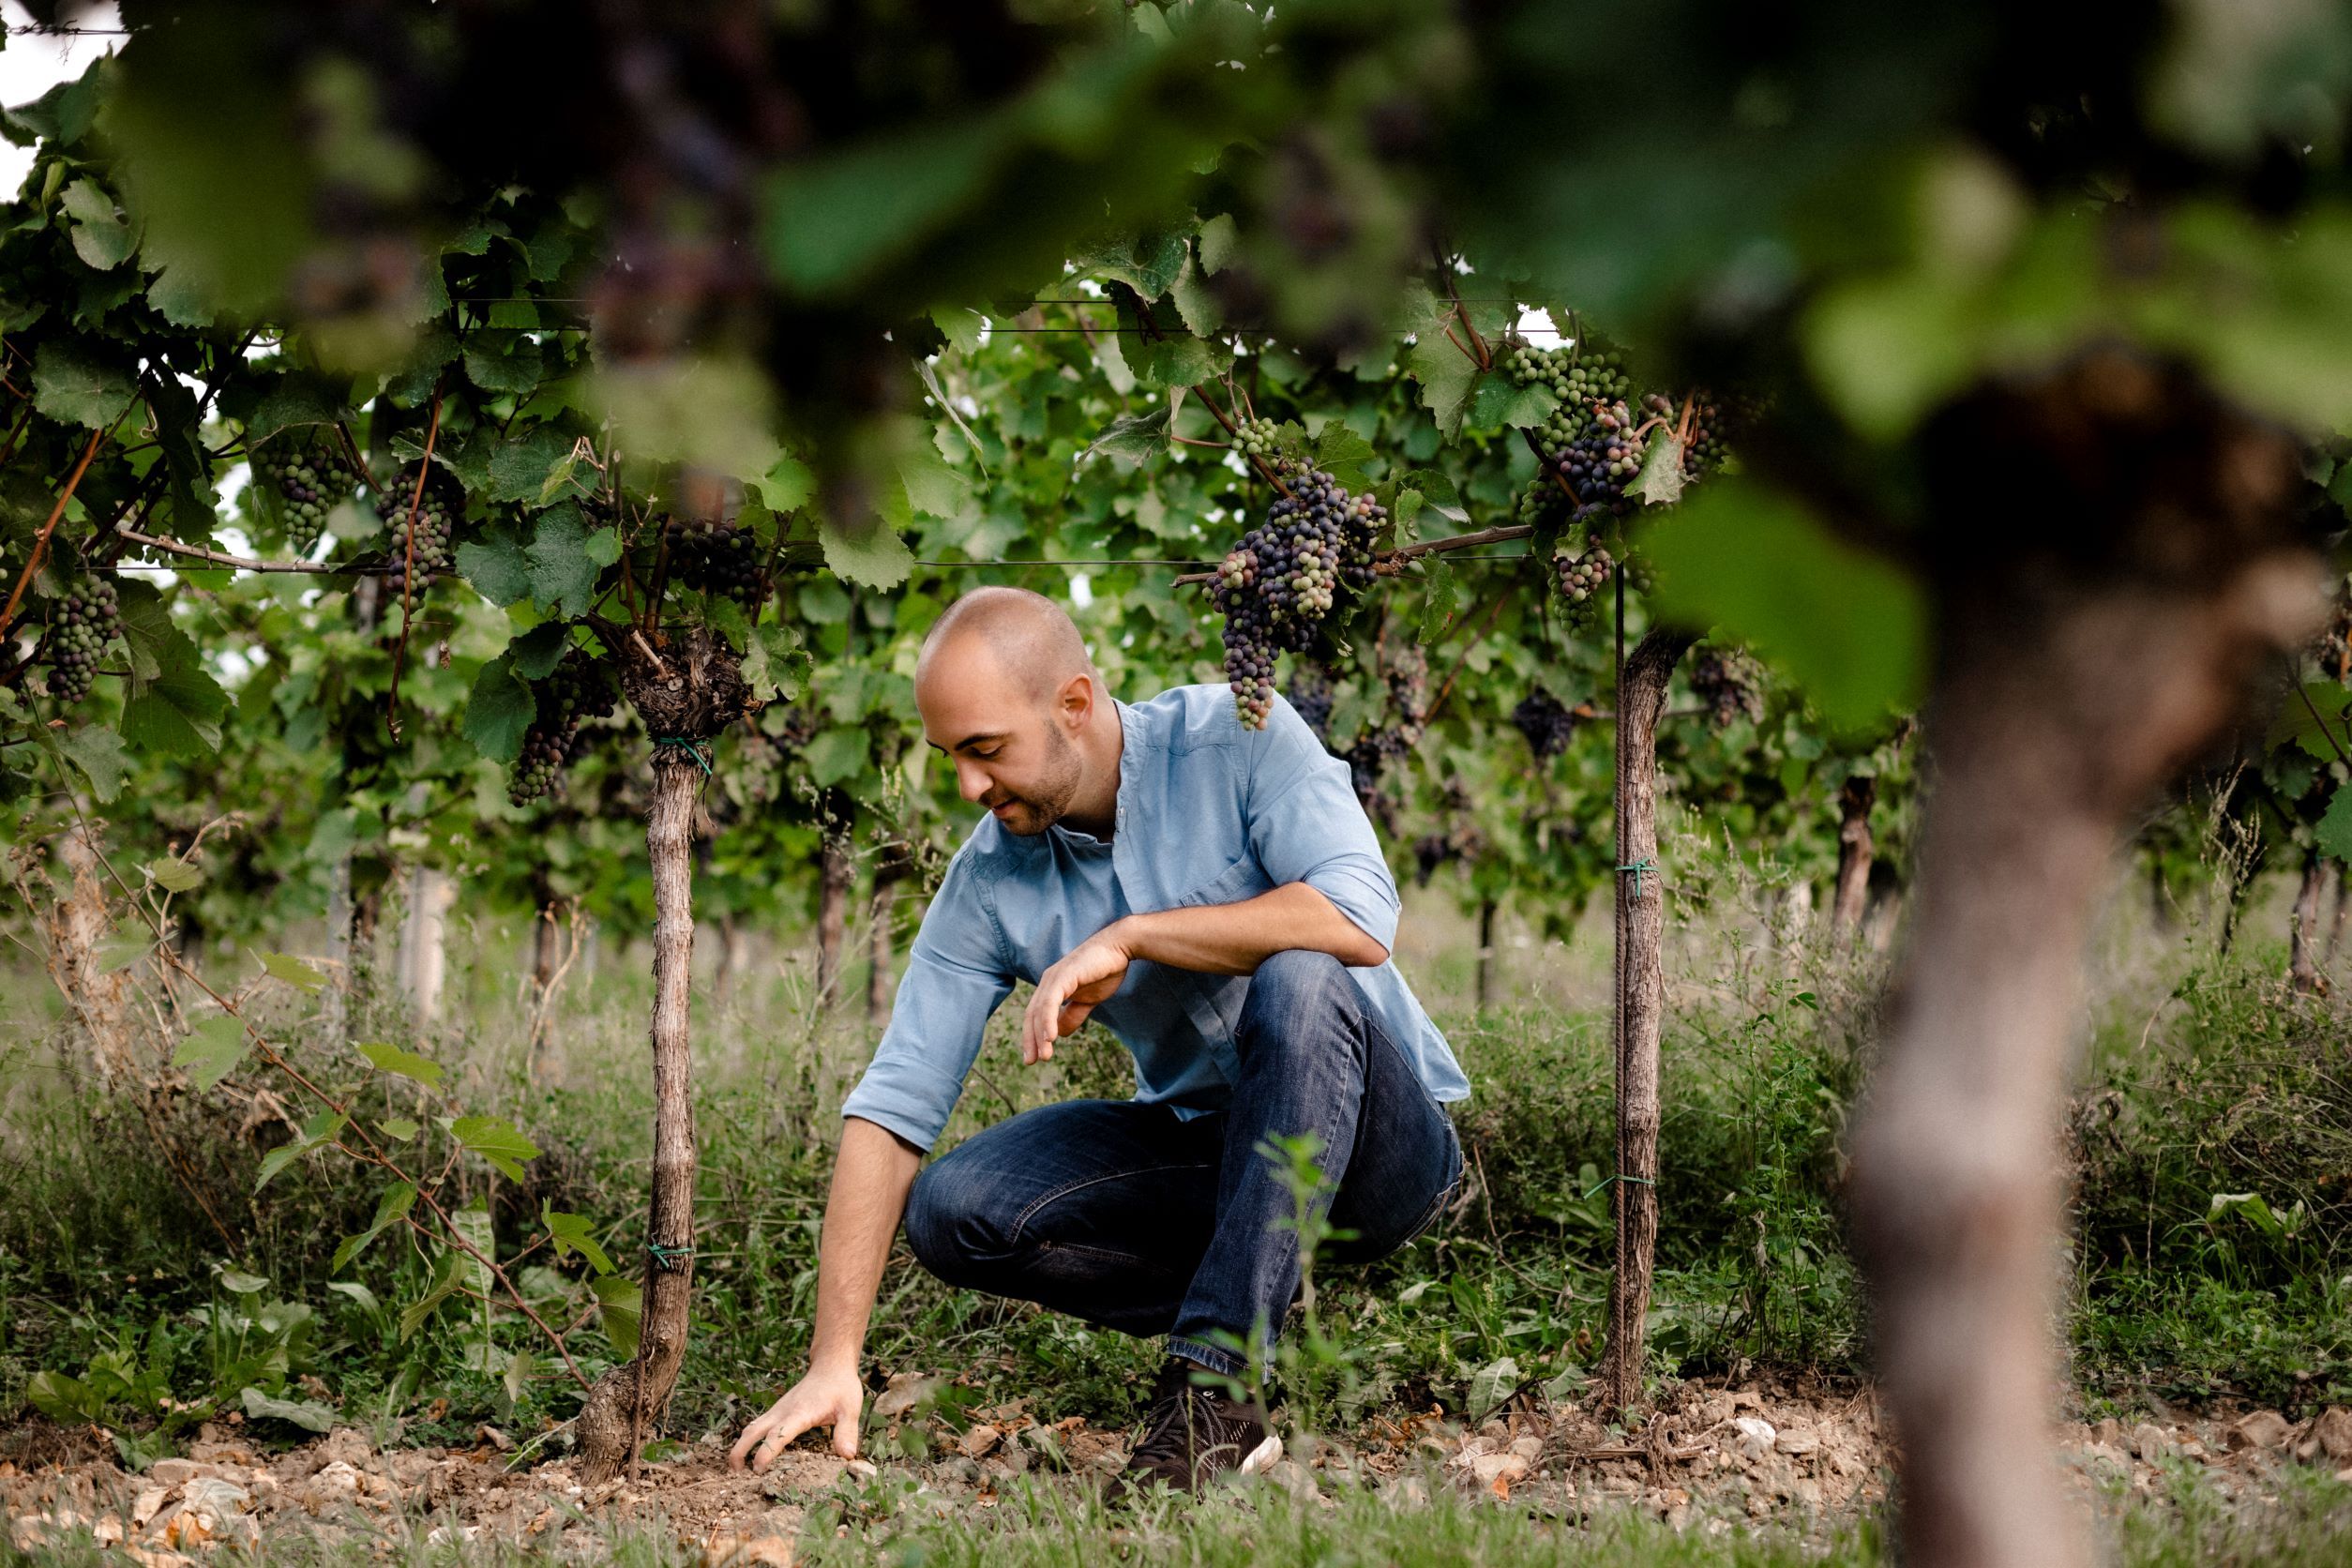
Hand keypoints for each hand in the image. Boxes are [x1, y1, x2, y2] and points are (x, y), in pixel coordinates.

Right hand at [729, 1362, 865, 1470]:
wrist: (831, 1366)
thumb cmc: (841, 1387)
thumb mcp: (850, 1409)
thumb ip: (847, 1432)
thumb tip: (847, 1456)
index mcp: (800, 1413)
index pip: (778, 1434)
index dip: (766, 1452)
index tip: (757, 1469)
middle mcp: (783, 1411)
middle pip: (753, 1431)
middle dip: (740, 1451)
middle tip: (735, 1474)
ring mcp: (778, 1410)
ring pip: (751, 1427)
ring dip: (741, 1446)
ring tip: (736, 1469)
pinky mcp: (777, 1410)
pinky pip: (758, 1424)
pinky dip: (749, 1438)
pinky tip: (749, 1452)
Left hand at [1020, 927, 1131, 1063]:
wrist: (1120, 948)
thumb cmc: (1104, 970)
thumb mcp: (1087, 1000)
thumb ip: (1073, 1015)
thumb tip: (1060, 1034)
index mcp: (1052, 987)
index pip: (1035, 1015)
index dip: (1032, 1036)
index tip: (1034, 1057)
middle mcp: (1048, 981)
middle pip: (1032, 1015)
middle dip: (1031, 1040)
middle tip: (1033, 1062)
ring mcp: (1054, 977)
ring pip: (1039, 1011)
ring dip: (1040, 1035)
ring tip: (1044, 1056)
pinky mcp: (1064, 975)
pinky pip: (1051, 1002)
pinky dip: (1048, 1020)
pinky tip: (1051, 1037)